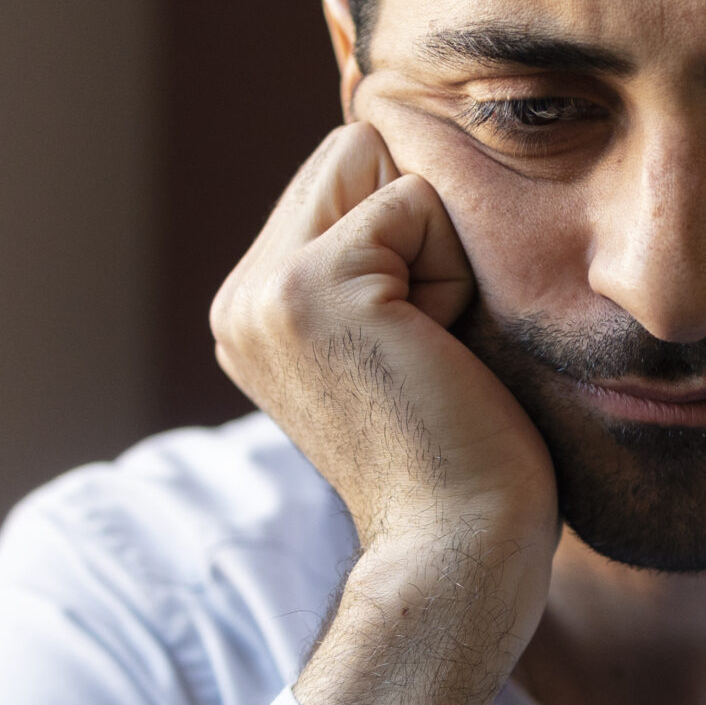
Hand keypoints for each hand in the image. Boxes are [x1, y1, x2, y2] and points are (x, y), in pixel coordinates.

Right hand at [210, 123, 557, 704]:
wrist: (460, 551)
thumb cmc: (465, 460)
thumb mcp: (400, 342)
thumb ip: (378, 263)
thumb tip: (406, 153)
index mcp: (252, 312)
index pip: (342, 176)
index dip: (413, 241)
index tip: (419, 352)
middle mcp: (240, 298)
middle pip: (354, 153)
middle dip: (419, 232)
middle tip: (429, 350)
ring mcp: (265, 292)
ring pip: (380, 166)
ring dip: (435, 253)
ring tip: (430, 352)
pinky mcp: (312, 288)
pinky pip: (416, 202)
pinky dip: (451, 272)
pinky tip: (438, 355)